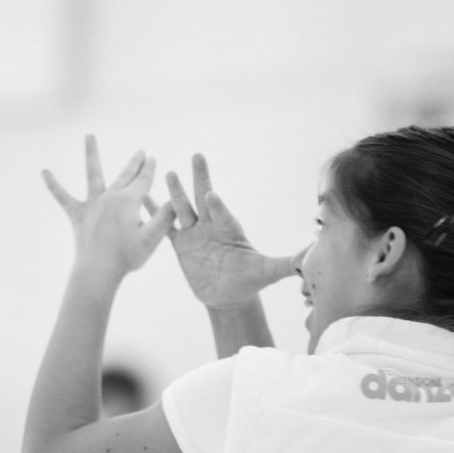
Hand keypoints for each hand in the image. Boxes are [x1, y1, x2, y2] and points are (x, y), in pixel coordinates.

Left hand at [43, 135, 174, 284]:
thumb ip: (165, 217)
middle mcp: (110, 197)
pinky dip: (53, 185)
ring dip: (91, 153)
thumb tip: (174, 200)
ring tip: (89, 135)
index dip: (150, 170)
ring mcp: (92, 204)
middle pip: (125, 175)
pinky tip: (44, 172)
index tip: (153, 159)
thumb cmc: (127, 257)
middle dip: (134, 163)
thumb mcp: (153, 238)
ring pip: (93, 174)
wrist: (98, 271)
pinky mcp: (78, 215)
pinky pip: (63, 197)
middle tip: (141, 152)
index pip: (143, 181)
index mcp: (129, 202)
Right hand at [160, 154, 295, 307]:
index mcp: (231, 230)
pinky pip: (165, 226)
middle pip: (204, 199)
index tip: (212, 195)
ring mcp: (195, 233)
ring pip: (183, 209)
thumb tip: (310, 257)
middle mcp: (212, 226)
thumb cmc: (248, 281)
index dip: (218, 206)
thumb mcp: (267, 272)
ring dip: (175, 193)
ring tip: (167, 172)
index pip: (223, 215)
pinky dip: (154, 213)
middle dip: (201, 179)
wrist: (227, 295)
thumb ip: (287, 263)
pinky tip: (143, 198)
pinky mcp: (181, 244)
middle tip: (197, 157)